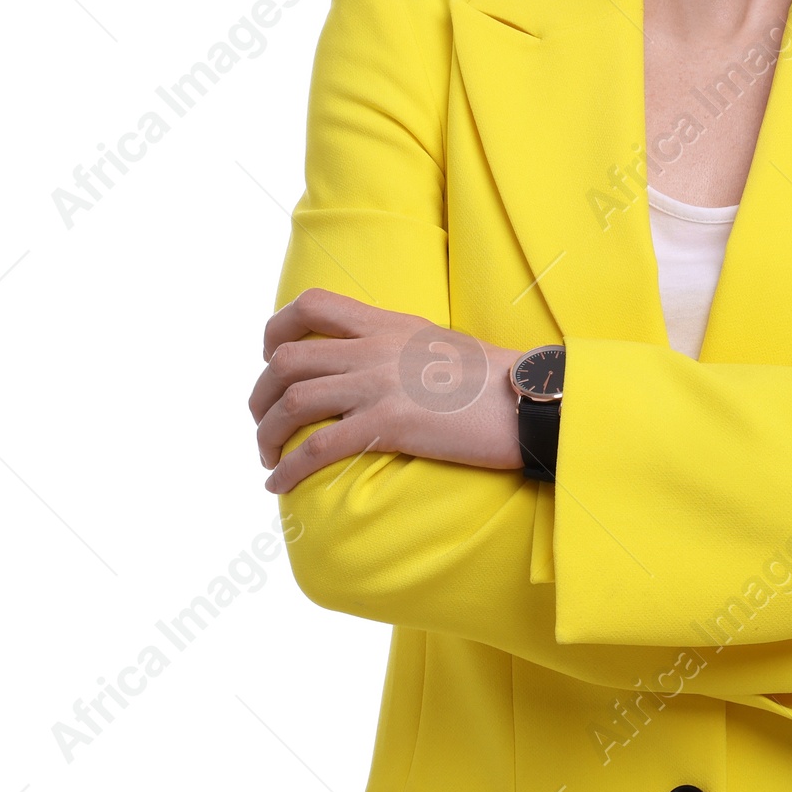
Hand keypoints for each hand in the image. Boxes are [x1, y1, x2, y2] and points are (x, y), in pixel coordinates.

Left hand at [248, 289, 523, 493]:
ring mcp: (379, 384)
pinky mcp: (388, 424)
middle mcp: (374, 347)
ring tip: (268, 459)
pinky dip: (288, 470)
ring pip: (291, 403)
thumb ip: (400, 347)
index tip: (271, 360)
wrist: (530, 399)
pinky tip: (279, 487)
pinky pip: (317, 448)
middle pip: (286, 360)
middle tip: (263, 424)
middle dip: (260, 396)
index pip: (311, 305)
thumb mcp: (440, 343)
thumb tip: (377, 367)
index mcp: (387, 322)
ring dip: (266, 435)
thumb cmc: (496, 379)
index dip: (276, 332)